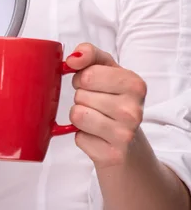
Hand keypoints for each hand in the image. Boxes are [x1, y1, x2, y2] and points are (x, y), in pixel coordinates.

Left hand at [65, 43, 146, 168]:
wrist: (129, 145)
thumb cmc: (113, 100)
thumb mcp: (106, 70)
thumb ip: (89, 54)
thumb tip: (72, 58)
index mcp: (135, 85)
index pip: (87, 75)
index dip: (81, 78)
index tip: (91, 84)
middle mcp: (134, 110)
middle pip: (80, 95)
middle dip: (81, 98)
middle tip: (96, 105)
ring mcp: (124, 135)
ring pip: (77, 115)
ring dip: (79, 117)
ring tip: (96, 119)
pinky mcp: (112, 155)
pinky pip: (78, 137)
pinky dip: (82, 136)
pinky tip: (97, 137)